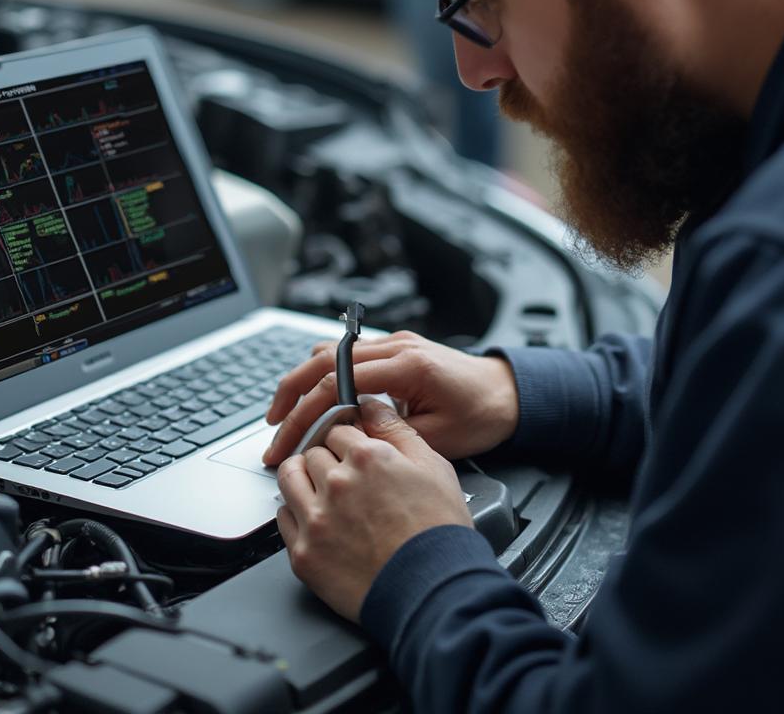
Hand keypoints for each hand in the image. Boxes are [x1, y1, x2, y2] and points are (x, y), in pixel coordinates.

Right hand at [263, 330, 517, 465]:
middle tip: (273, 429)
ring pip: (329, 351)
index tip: (285, 440)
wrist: (510, 393)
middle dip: (291, 395)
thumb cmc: (483, 415)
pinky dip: (322, 375)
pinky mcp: (395, 347)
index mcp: (408, 365)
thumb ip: (389, 434)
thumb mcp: (437, 438)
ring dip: (302, 381)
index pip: (336, 383)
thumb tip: (346, 438)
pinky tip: (313, 399)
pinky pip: (347, 354)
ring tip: (284, 414)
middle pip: (322, 361)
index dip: (304, 413)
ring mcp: (395, 342)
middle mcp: (397, 346)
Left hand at [276, 398, 472, 621]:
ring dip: (302, 478)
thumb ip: (397, 430)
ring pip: (289, 477)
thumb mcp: (433, 466)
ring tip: (320, 491)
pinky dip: (296, 514)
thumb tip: (374, 406)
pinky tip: (317, 520)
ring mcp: (317, 519)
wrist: (431, 593)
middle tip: (342, 475)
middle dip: (326, 459)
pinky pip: (283, 518)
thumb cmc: (438, 533)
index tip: (350, 450)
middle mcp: (337, 483)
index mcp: (367, 457)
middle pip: (313, 452)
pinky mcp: (304, 553)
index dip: (347, 439)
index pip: (338, 428)